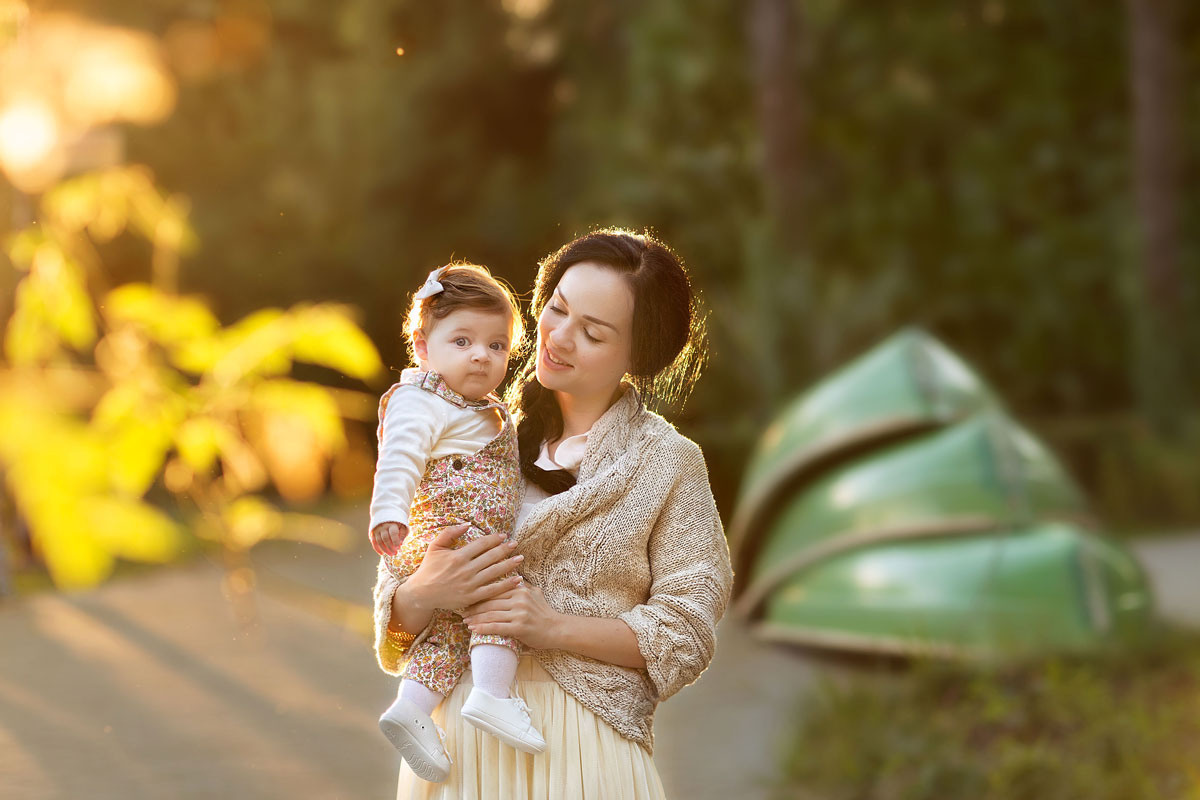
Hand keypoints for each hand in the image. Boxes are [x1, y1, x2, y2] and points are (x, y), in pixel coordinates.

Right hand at [370, 521, 407, 555]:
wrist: (386, 514)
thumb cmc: (397, 523)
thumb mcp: (402, 526)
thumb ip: (402, 534)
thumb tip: (400, 544)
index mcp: (392, 524)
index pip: (393, 533)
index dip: (395, 541)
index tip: (398, 548)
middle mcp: (383, 526)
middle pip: (385, 538)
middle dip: (390, 547)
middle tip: (395, 553)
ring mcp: (377, 529)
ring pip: (379, 541)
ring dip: (384, 549)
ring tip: (391, 554)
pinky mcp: (372, 532)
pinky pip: (373, 542)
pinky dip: (377, 549)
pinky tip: (382, 554)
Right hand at [395, 524, 524, 617]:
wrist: (421, 593)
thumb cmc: (429, 568)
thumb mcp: (435, 547)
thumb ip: (449, 533)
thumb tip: (467, 524)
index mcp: (458, 556)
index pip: (481, 544)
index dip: (494, 539)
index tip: (504, 536)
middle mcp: (466, 569)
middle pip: (491, 557)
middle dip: (505, 549)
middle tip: (516, 544)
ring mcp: (470, 584)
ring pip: (495, 572)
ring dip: (509, 564)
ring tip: (520, 558)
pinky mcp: (472, 597)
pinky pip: (493, 590)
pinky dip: (506, 585)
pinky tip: (517, 580)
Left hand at [462, 582, 563, 650]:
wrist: (557, 629)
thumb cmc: (544, 612)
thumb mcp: (534, 592)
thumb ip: (522, 585)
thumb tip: (510, 574)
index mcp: (520, 589)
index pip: (494, 591)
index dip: (479, 595)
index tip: (468, 598)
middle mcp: (519, 599)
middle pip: (490, 602)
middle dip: (474, 607)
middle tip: (461, 611)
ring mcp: (519, 613)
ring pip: (491, 614)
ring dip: (475, 618)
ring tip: (465, 621)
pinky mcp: (520, 627)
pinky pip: (497, 627)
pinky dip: (483, 628)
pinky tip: (474, 629)